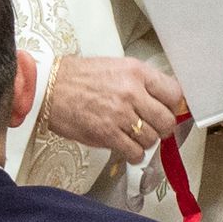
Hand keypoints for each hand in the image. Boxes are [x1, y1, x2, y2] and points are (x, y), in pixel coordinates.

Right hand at [45, 53, 186, 167]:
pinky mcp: (107, 134)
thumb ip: (141, 82)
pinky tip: (127, 148)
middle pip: (166, 120)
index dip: (174, 106)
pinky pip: (134, 152)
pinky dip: (134, 155)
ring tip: (133, 136)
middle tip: (153, 127)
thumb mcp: (116, 67)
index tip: (170, 111)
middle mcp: (131, 92)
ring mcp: (120, 114)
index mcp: (136, 72)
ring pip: (152, 138)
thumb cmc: (78, 77)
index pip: (174, 93)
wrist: (48, 87)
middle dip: (162, 127)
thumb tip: (163, 100)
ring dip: (145, 141)